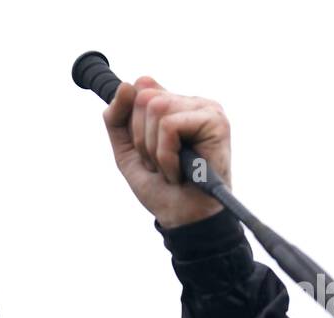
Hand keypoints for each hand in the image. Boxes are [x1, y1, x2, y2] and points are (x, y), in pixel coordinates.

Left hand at [103, 77, 230, 228]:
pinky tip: (179, 172)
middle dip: (141, 139)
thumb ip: (117, 118)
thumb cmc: (160, 187)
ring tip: (170, 168)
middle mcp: (192, 102)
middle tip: (159, 164)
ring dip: (154, 150)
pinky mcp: (216, 121)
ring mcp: (206, 109)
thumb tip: (127, 84)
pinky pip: (170, 126)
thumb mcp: (127, 150)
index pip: (137, 90)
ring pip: (156, 109)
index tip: (146, 152)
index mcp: (174, 105)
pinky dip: (166, 156)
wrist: (181, 217)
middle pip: (144, 98)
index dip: (131, 127)